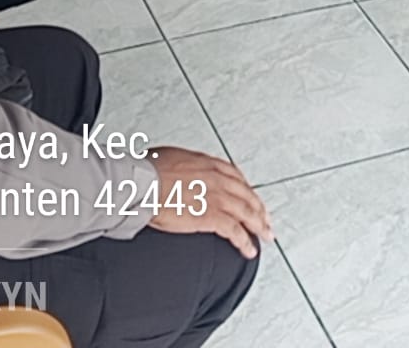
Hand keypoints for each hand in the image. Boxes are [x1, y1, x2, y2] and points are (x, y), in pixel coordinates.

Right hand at [147, 146, 272, 258]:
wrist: (142, 182)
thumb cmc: (148, 170)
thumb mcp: (172, 158)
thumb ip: (187, 166)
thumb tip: (182, 170)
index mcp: (208, 163)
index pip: (236, 177)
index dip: (247, 190)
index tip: (251, 198)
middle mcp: (218, 178)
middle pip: (247, 195)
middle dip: (259, 209)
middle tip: (266, 220)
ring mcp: (217, 197)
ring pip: (247, 213)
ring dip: (259, 226)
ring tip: (265, 236)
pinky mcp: (211, 217)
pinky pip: (235, 231)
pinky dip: (245, 242)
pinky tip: (249, 250)